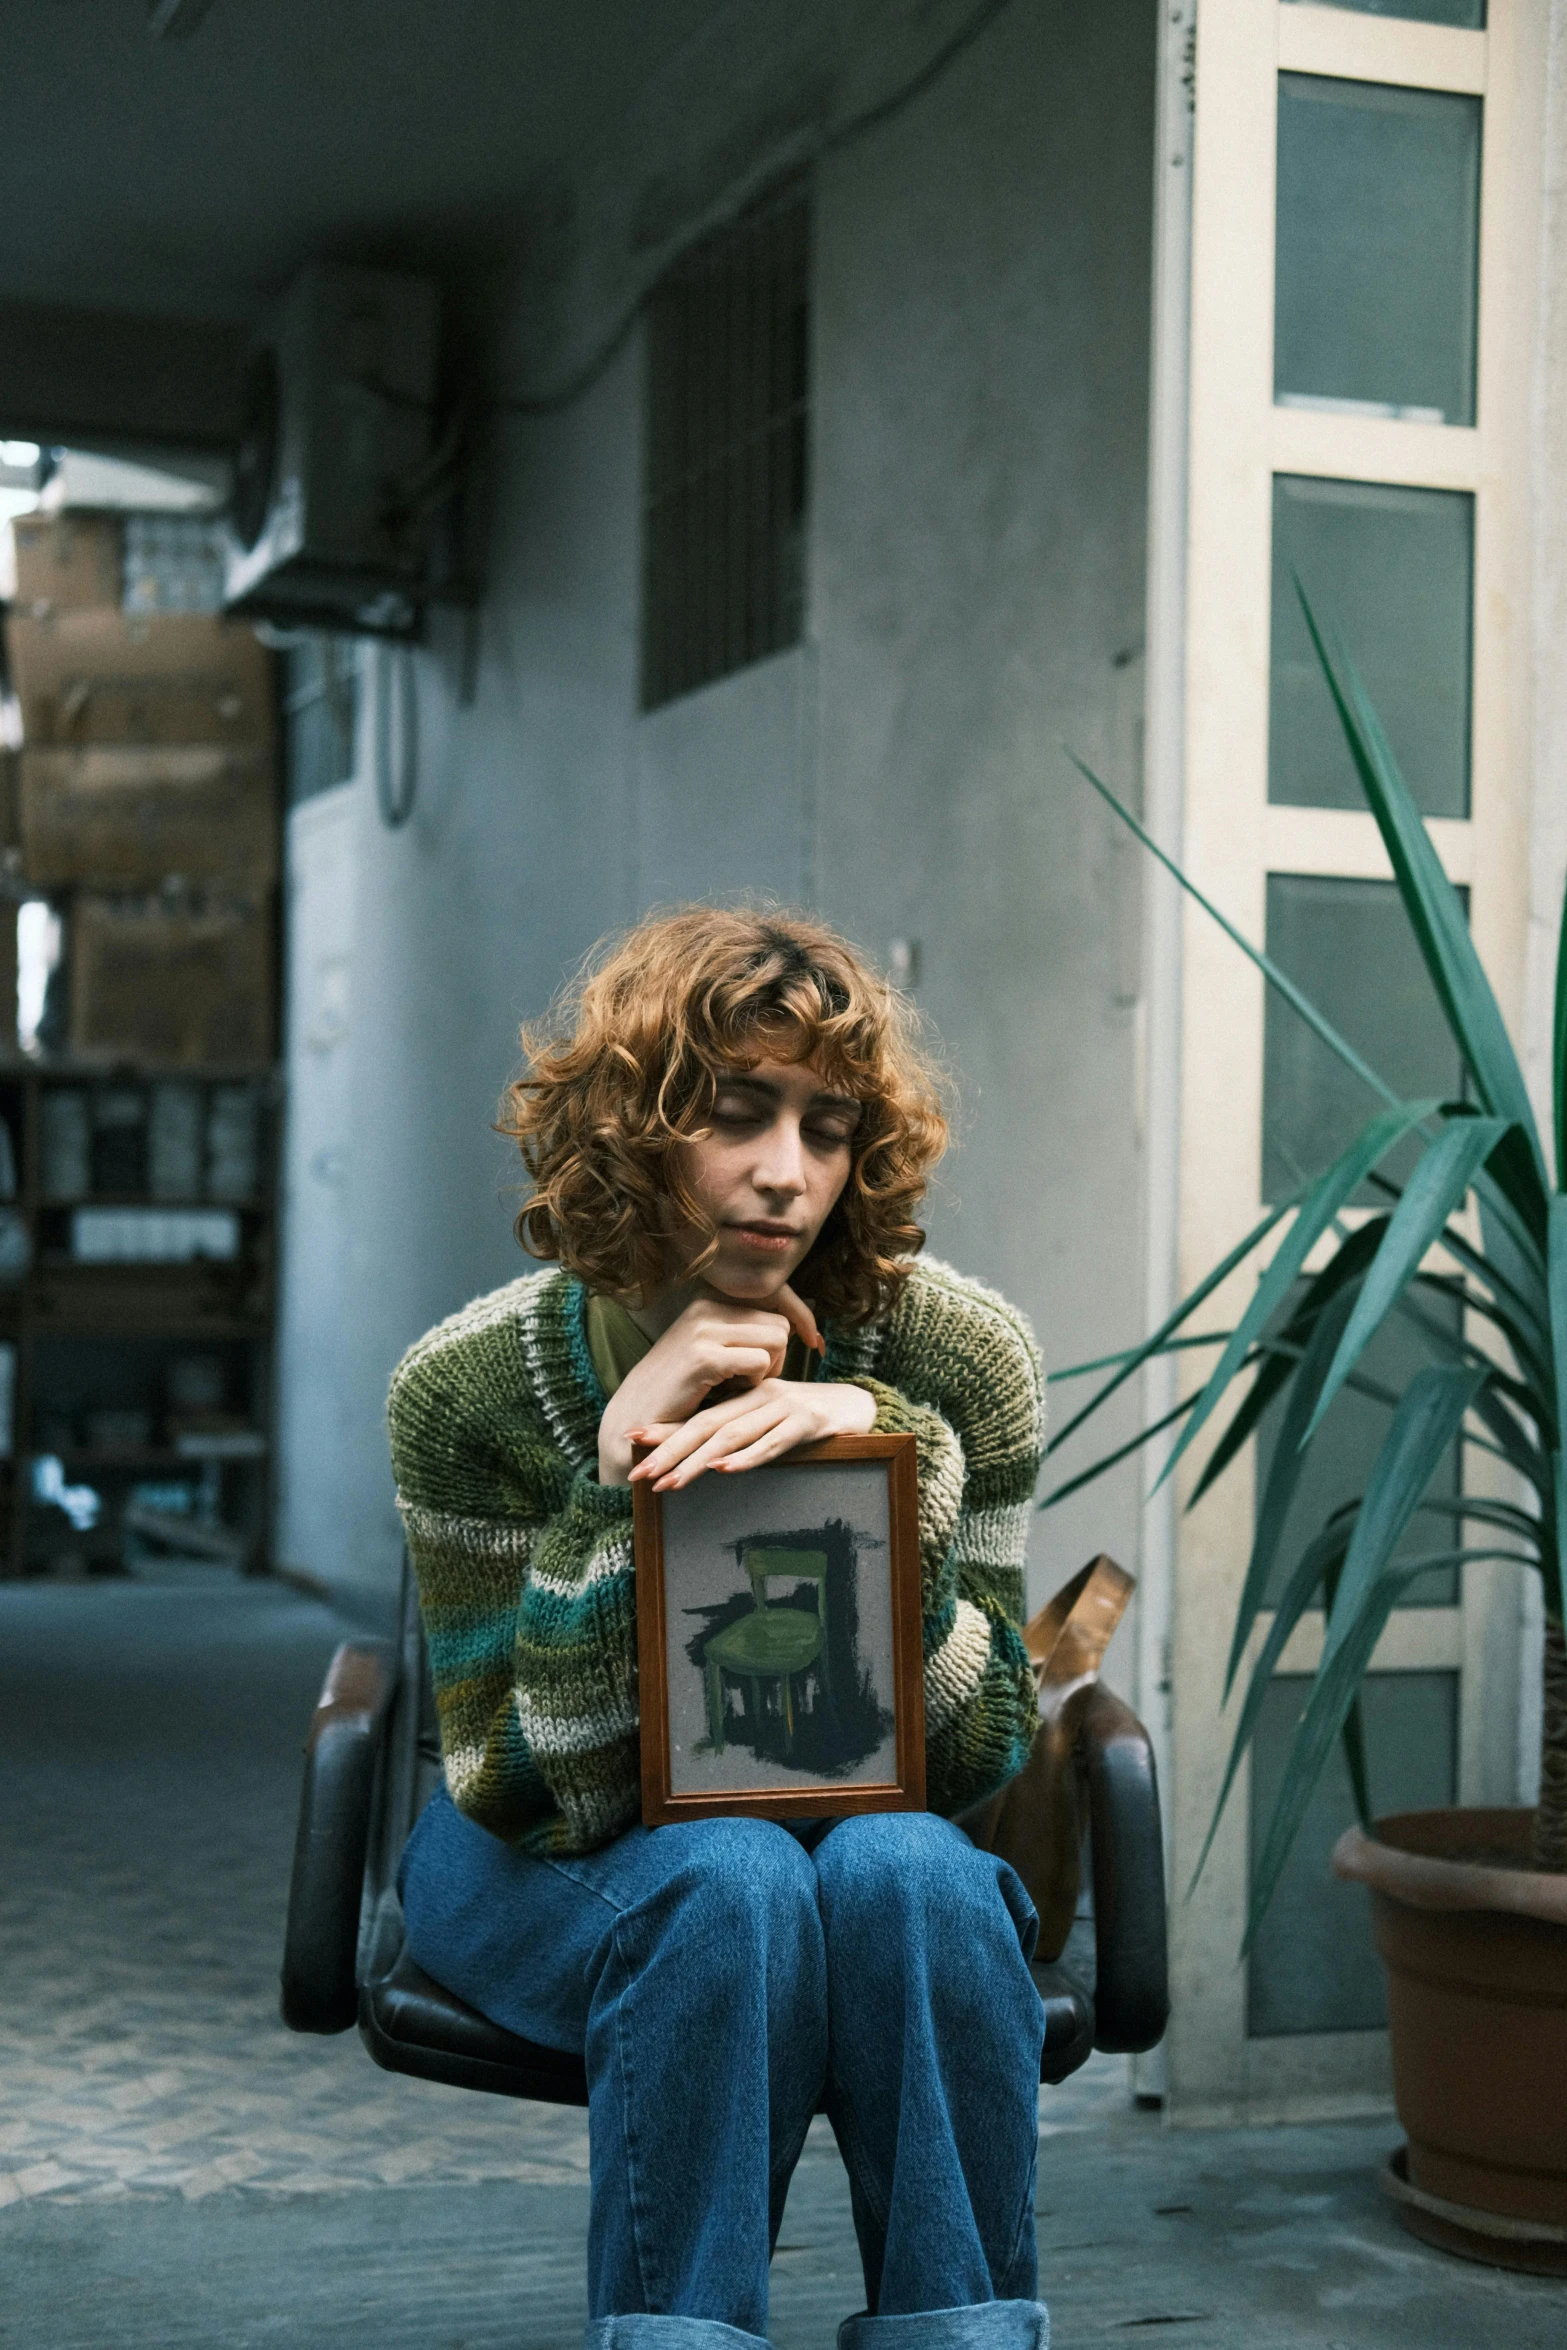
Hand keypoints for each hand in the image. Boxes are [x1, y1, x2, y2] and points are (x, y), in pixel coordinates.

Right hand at [597, 1284, 821, 1485]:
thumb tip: (802, 1320)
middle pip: (780, 1322)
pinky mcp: (704, 1356)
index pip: (775, 1291)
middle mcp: (706, 1305)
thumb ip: (746, 1330)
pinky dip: (754, 1383)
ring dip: (768, 1370)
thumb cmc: (681, 1389)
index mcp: (709, 1299)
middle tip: (755, 1379)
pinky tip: (730, 1392)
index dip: (801, 1315)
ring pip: (776, 1339)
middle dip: (779, 1355)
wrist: (635, 1416)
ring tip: (739, 1385)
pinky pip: (760, 1363)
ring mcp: (704, 1328)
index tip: (816, 1342)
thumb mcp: (713, 1348)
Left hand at [628, 1376, 875, 1491]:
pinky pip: (774, 1442)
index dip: (665, 1429)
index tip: (631, 1441)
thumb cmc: (811, 1420)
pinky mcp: (809, 1422)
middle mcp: (760, 1399)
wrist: (861, 1406)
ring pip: (733, 1436)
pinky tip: (724, 1470)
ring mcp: (784, 1408)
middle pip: (706, 1426)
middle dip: (669, 1451)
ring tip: (669, 1481)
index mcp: (746, 1398)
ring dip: (697, 1461)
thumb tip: (703, 1462)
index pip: (699, 1415)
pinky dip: (748, 1457)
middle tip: (639, 1474)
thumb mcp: (770, 1424)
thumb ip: (741, 1435)